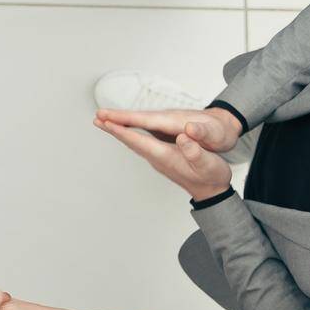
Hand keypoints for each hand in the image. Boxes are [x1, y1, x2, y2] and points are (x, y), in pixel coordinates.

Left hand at [94, 111, 233, 200]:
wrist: (213, 192)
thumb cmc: (212, 177)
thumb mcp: (209, 164)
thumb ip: (196, 152)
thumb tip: (183, 137)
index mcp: (166, 157)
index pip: (140, 141)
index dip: (123, 131)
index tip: (107, 122)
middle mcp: (158, 158)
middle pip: (131, 142)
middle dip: (113, 129)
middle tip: (96, 118)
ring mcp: (158, 159)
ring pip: (134, 143)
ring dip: (119, 132)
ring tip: (104, 122)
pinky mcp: (161, 158)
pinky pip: (140, 144)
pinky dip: (129, 135)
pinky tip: (125, 131)